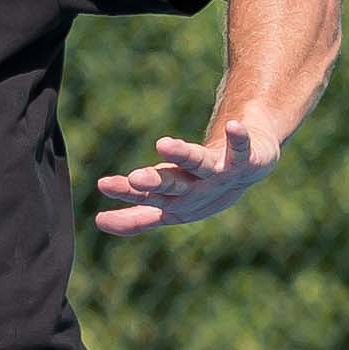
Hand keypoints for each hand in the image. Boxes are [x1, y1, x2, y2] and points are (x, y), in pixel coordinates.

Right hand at [92, 124, 272, 234]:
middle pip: (171, 186)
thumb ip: (136, 216)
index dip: (125, 192)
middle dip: (154, 182)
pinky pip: (241, 150)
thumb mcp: (168, 205)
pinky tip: (232, 126)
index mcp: (174, 200)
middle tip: (134, 178)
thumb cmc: (205, 187)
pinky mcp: (244, 161)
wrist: (250, 170)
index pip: (146, 197)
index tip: (102, 184)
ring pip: (200, 164)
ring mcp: (220, 176)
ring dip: (184, 155)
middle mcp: (196, 190)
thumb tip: (98, 223)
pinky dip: (238, 139)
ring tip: (163, 143)